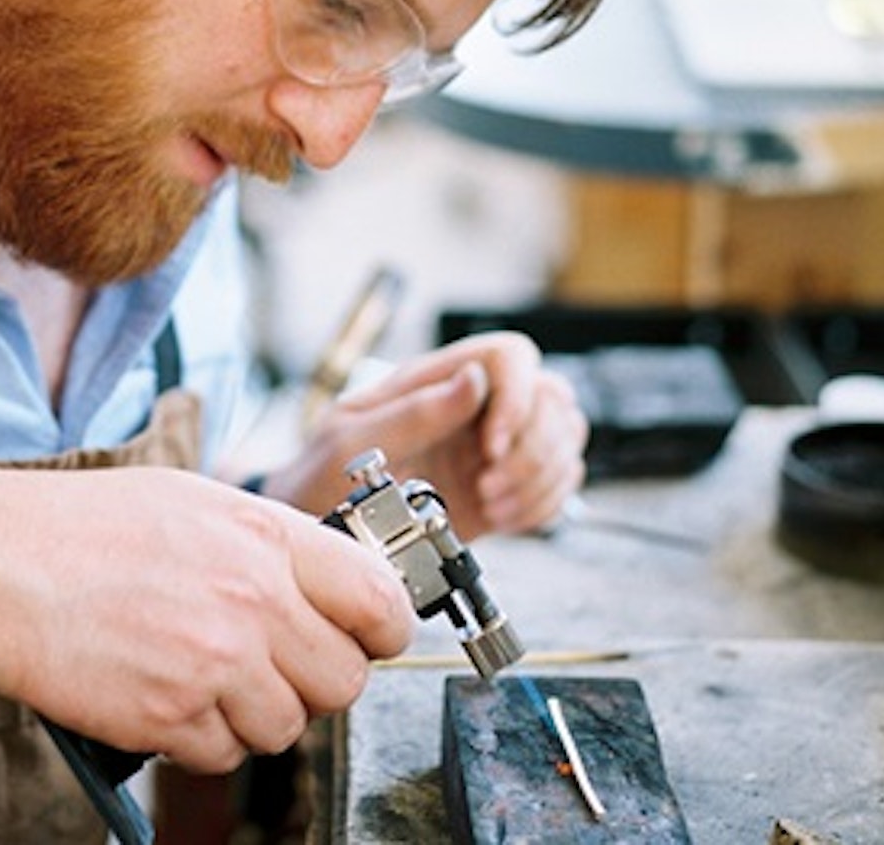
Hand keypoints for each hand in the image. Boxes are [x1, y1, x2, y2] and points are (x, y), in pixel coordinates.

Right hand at [0, 466, 413, 773]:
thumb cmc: (85, 527)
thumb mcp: (197, 502)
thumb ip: (272, 543)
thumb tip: (330, 584)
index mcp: (267, 537)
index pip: (379, 600)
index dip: (385, 628)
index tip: (369, 637)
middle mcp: (253, 600)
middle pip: (343, 680)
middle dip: (316, 682)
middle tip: (275, 666)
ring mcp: (214, 663)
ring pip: (286, 727)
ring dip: (255, 714)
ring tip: (207, 678)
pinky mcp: (170, 717)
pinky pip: (224, 756)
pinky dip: (202, 739)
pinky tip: (168, 696)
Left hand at [264, 332, 587, 539]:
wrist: (318, 528)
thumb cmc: (319, 476)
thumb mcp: (346, 441)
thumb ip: (410, 411)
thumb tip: (471, 381)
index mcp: (436, 380)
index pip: (510, 356)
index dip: (517, 397)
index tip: (490, 446)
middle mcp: (473, 407)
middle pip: (552, 398)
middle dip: (532, 449)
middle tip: (489, 484)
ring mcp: (493, 447)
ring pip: (565, 438)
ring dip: (540, 478)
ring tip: (492, 503)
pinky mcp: (503, 488)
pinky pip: (558, 484)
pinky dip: (542, 505)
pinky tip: (503, 518)